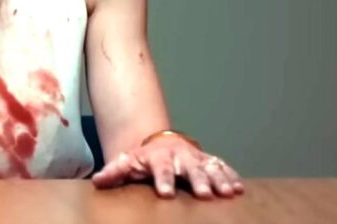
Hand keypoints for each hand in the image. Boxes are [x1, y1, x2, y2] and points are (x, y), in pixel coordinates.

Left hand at [91, 137, 244, 198]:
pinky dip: (230, 175)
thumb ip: (114, 172)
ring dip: (219, 179)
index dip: (164, 180)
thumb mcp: (126, 162)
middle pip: (189, 168)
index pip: (161, 169)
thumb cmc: (143, 158)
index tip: (166, 193)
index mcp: (159, 158)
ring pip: (209, 167)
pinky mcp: (208, 160)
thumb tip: (97, 181)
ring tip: (228, 192)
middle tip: (204, 194)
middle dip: (197, 180)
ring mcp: (196, 157)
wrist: (159, 142)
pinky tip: (239, 188)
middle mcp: (180, 156)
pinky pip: (221, 166)